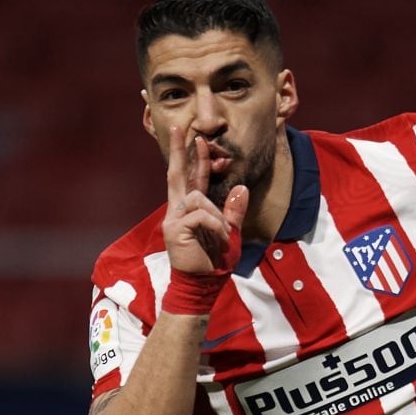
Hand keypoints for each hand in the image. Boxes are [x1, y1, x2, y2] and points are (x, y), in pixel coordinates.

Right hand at [163, 126, 247, 273]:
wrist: (202, 286)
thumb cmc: (214, 262)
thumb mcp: (230, 234)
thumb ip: (233, 212)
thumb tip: (241, 188)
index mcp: (189, 210)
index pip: (189, 178)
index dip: (192, 158)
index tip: (193, 138)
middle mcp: (177, 210)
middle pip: (176, 174)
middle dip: (176, 150)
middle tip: (178, 128)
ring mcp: (173, 219)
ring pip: (198, 198)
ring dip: (216, 215)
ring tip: (223, 235)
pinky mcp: (174, 229)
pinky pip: (200, 215)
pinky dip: (215, 226)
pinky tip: (219, 239)